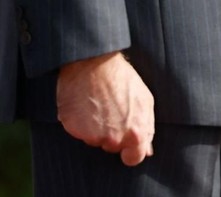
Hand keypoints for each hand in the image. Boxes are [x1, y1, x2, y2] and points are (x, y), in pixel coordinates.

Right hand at [56, 50, 155, 165]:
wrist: (92, 63)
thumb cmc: (121, 79)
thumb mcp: (144, 100)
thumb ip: (146, 128)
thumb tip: (146, 151)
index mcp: (135, 133)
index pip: (133, 159)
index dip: (130, 151)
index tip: (126, 144)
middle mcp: (114, 139)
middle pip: (113, 148)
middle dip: (113, 134)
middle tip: (111, 110)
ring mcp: (92, 136)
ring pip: (95, 140)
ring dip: (95, 128)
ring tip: (98, 104)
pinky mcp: (74, 130)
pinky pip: (79, 132)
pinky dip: (80, 123)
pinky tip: (85, 105)